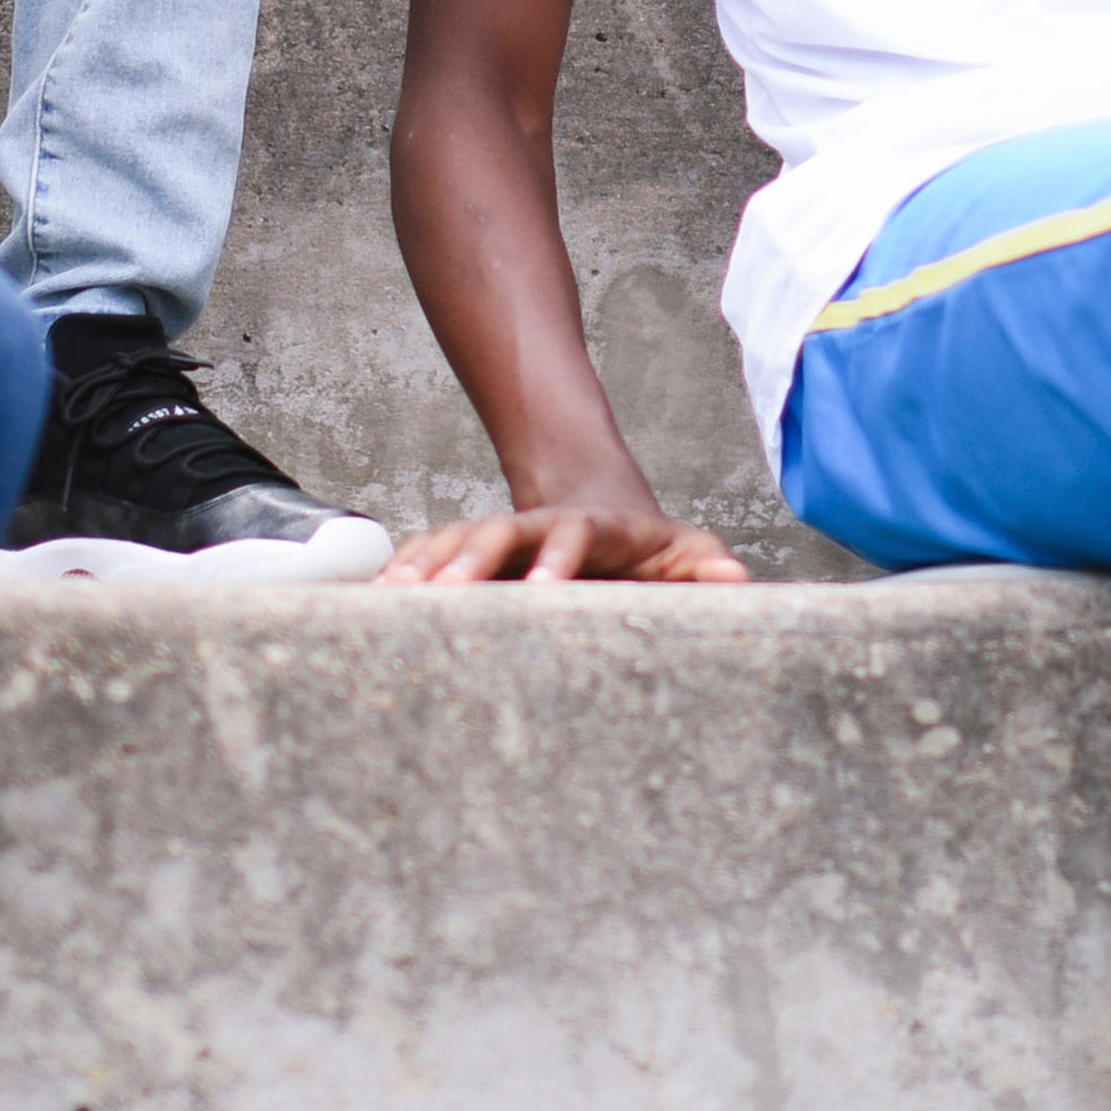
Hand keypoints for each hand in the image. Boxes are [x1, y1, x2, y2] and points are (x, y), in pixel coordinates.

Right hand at [380, 501, 747, 585]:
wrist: (597, 507)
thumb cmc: (644, 548)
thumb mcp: (682, 552)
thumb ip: (706, 565)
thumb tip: (738, 578)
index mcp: (589, 530)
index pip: (572, 535)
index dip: (557, 559)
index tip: (545, 589)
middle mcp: (536, 527)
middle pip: (499, 532)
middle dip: (472, 561)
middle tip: (445, 596)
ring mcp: (499, 536)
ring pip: (456, 540)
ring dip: (427, 565)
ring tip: (394, 596)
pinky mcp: (469, 553)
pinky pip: (428, 556)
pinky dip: (402, 573)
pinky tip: (372, 602)